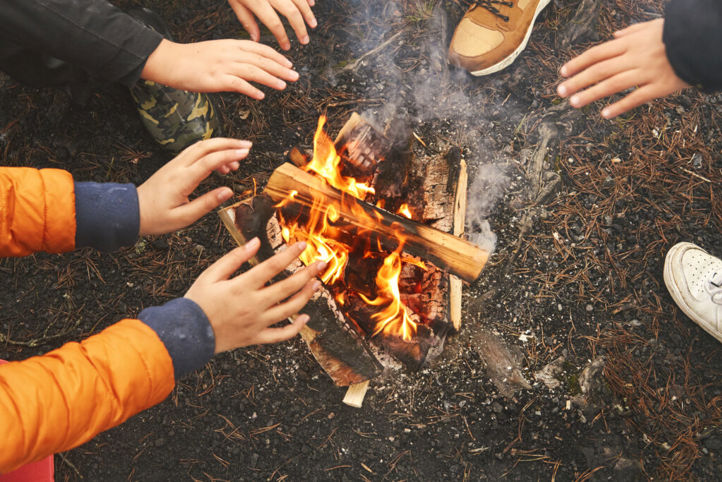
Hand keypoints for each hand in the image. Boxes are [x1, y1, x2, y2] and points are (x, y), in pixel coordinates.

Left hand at [137, 138, 250, 235]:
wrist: (130, 211)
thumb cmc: (155, 218)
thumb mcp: (184, 217)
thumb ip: (207, 203)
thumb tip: (228, 191)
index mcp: (182, 179)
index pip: (210, 160)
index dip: (230, 155)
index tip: (245, 154)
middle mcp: (178, 167)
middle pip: (207, 146)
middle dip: (229, 143)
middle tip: (247, 146)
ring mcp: (175, 164)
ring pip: (201, 146)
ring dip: (221, 146)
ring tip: (238, 157)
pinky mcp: (174, 165)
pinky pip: (195, 152)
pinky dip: (211, 151)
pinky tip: (220, 162)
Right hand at [142, 39, 298, 99]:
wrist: (170, 61)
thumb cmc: (192, 59)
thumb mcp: (217, 52)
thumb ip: (234, 56)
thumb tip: (250, 65)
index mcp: (231, 45)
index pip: (260, 49)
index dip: (277, 56)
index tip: (289, 63)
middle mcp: (230, 53)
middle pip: (261, 59)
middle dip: (281, 68)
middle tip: (295, 76)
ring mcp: (223, 66)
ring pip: (253, 70)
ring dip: (271, 78)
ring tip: (284, 85)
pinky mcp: (215, 79)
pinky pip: (238, 84)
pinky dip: (251, 89)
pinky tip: (261, 95)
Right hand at [185, 238, 325, 352]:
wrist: (186, 334)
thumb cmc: (197, 301)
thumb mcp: (210, 275)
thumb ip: (234, 258)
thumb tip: (255, 243)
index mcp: (242, 287)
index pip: (273, 266)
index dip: (290, 254)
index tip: (303, 245)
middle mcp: (253, 305)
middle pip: (288, 287)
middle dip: (308, 273)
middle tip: (322, 263)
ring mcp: (257, 323)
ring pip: (290, 310)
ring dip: (306, 296)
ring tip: (316, 284)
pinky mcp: (256, 338)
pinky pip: (281, 335)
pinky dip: (296, 328)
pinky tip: (305, 317)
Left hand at [227, 0, 316, 50]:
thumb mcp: (235, 2)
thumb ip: (247, 20)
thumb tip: (256, 39)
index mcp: (257, 1)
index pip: (274, 23)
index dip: (283, 37)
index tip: (286, 46)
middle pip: (291, 13)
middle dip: (300, 28)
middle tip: (304, 40)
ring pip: (298, 0)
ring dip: (308, 13)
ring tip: (313, 25)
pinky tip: (311, 4)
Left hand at [557, 19, 689, 118]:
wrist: (703, 41)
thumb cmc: (675, 34)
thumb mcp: (652, 26)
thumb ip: (631, 32)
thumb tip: (613, 35)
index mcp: (630, 43)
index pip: (597, 53)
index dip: (578, 63)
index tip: (562, 72)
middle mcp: (635, 57)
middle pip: (600, 70)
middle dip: (577, 81)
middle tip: (560, 92)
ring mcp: (647, 72)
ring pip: (613, 84)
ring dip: (591, 94)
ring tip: (574, 103)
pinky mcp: (660, 86)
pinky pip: (637, 98)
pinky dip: (620, 106)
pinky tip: (605, 115)